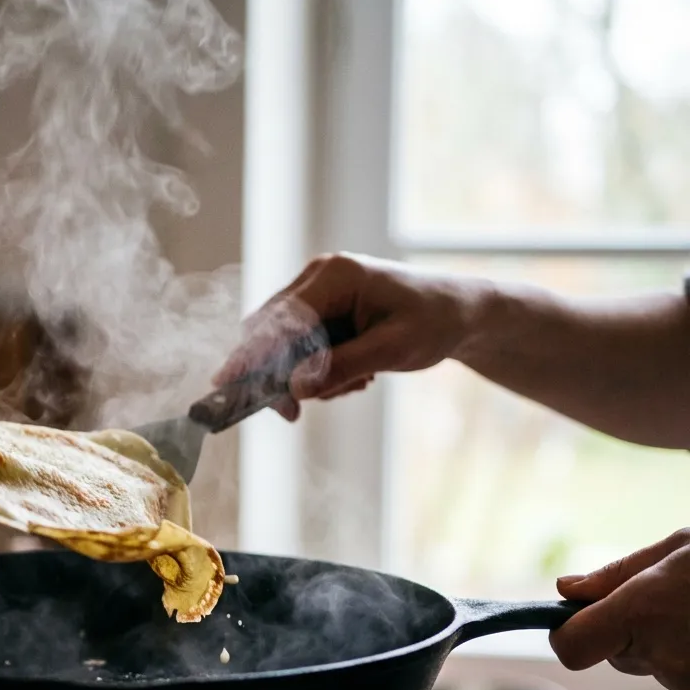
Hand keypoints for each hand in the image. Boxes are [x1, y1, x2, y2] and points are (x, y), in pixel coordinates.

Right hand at [212, 252, 490, 419]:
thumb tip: (296, 390)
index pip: (280, 318)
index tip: (226, 383)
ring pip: (283, 345)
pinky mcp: (321, 310)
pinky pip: (300, 347)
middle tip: (293, 414)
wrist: (463, 312)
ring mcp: (316, 293)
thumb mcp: (392, 350)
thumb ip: (341, 367)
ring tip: (357, 382)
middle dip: (279, 377)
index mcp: (334, 276)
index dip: (251, 354)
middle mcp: (317, 278)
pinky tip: (355, 374)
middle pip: (270, 332)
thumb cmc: (435, 322)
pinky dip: (318, 370)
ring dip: (308, 376)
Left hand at [550, 529, 689, 689]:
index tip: (575, 617)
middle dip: (628, 629)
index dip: (565, 634)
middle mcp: (662, 658)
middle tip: (668, 599)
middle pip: (614, 652)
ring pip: (650, 663)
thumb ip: (618, 572)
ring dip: (664, 641)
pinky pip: (679, 675)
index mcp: (642, 615)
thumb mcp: (680, 549)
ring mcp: (687, 685)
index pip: (570, 648)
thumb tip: (566, 589)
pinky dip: (687, 654)